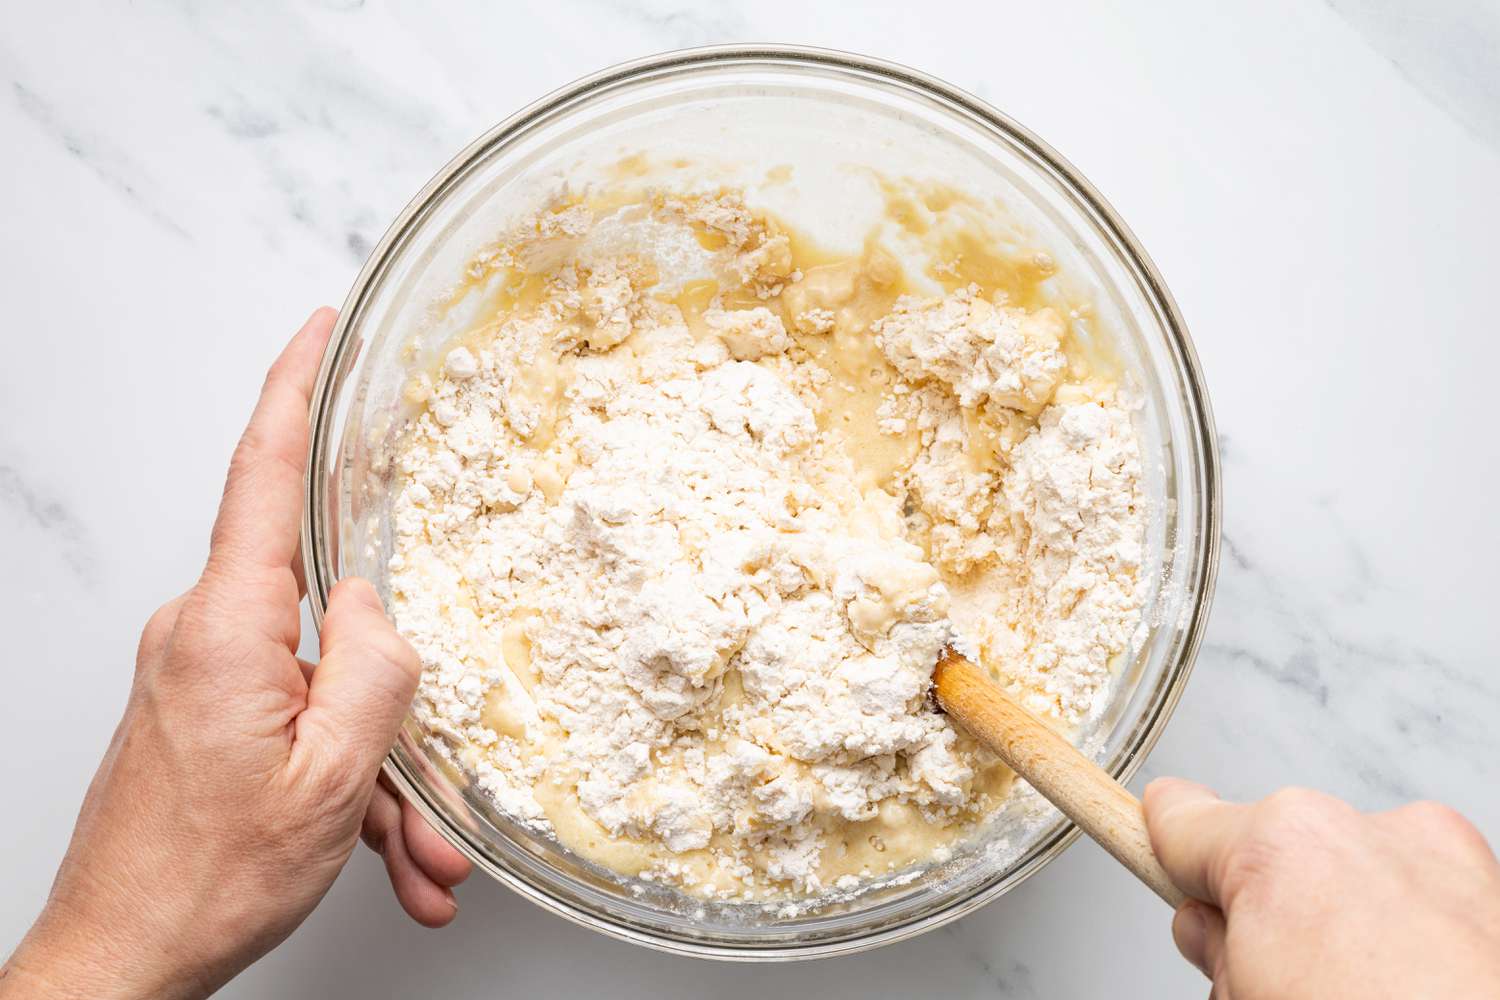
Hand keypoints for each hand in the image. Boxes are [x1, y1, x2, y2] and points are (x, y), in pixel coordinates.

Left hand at [0, 309, 469, 999]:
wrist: (119, 962)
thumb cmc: (206, 878)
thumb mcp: (333, 778)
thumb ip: (374, 666)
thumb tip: (377, 602)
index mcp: (227, 629)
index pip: (260, 475)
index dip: (293, 391)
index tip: (318, 331)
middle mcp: (201, 636)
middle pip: (326, 617)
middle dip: (392, 703)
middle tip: (427, 792)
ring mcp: (198, 675)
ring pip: (322, 688)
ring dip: (375, 773)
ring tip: (405, 851)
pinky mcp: (200, 712)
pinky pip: (295, 724)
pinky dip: (343, 788)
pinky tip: (377, 855)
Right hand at [1145, 780, 1499, 998]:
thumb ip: (1217, 953)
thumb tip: (1216, 937)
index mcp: (1281, 848)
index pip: (1180, 818)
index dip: (1159, 848)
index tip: (1145, 840)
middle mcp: (1362, 829)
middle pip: (1271, 853)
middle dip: (1266, 909)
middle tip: (1276, 984)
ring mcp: (1437, 853)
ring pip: (1350, 867)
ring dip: (1341, 918)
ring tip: (1357, 993)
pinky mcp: (1490, 884)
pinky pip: (1418, 887)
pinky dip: (1407, 927)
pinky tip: (1409, 986)